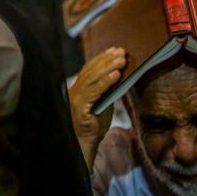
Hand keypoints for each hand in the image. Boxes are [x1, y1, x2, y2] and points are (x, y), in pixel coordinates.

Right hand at [68, 47, 125, 169]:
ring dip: (109, 67)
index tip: (113, 50)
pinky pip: (94, 91)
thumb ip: (107, 92)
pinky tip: (116, 75)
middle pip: (91, 71)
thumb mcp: (103, 106)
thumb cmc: (94, 128)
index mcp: (78, 89)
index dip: (101, 59)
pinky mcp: (79, 106)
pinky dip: (106, 82)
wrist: (84, 146)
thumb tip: (119, 77)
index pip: (89, 70)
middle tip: (121, 51)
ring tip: (121, 59)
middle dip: (107, 59)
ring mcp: (75, 98)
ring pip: (93, 78)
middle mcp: (74, 90)